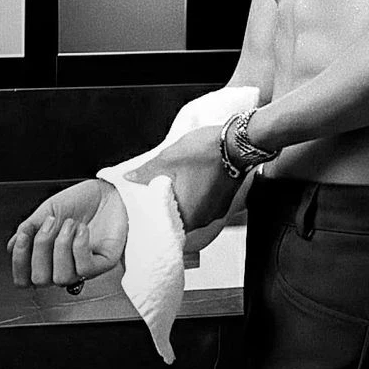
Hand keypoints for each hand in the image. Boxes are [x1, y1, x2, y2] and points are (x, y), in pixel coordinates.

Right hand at [7, 179, 127, 288]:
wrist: (109, 189)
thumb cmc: (82, 200)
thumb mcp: (49, 209)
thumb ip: (29, 228)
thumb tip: (10, 246)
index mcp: (48, 257)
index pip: (24, 279)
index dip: (19, 262)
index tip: (23, 237)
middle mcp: (64, 266)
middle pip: (40, 280)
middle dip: (41, 248)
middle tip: (52, 222)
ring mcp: (83, 267)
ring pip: (61, 278)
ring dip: (62, 246)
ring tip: (71, 223)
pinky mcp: (103, 263)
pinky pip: (84, 269)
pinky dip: (80, 246)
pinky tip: (83, 229)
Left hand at [124, 125, 242, 231]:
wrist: (239, 142)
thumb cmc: (207, 152)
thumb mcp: (169, 158)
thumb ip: (146, 172)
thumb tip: (129, 178)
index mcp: (186, 216)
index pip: (162, 226)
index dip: (152, 215)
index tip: (145, 207)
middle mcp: (202, 220)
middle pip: (177, 219)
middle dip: (167, 206)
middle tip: (157, 192)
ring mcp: (216, 212)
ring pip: (191, 211)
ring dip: (183, 201)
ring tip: (175, 183)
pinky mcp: (224, 202)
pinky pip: (204, 205)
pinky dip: (196, 196)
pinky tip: (193, 181)